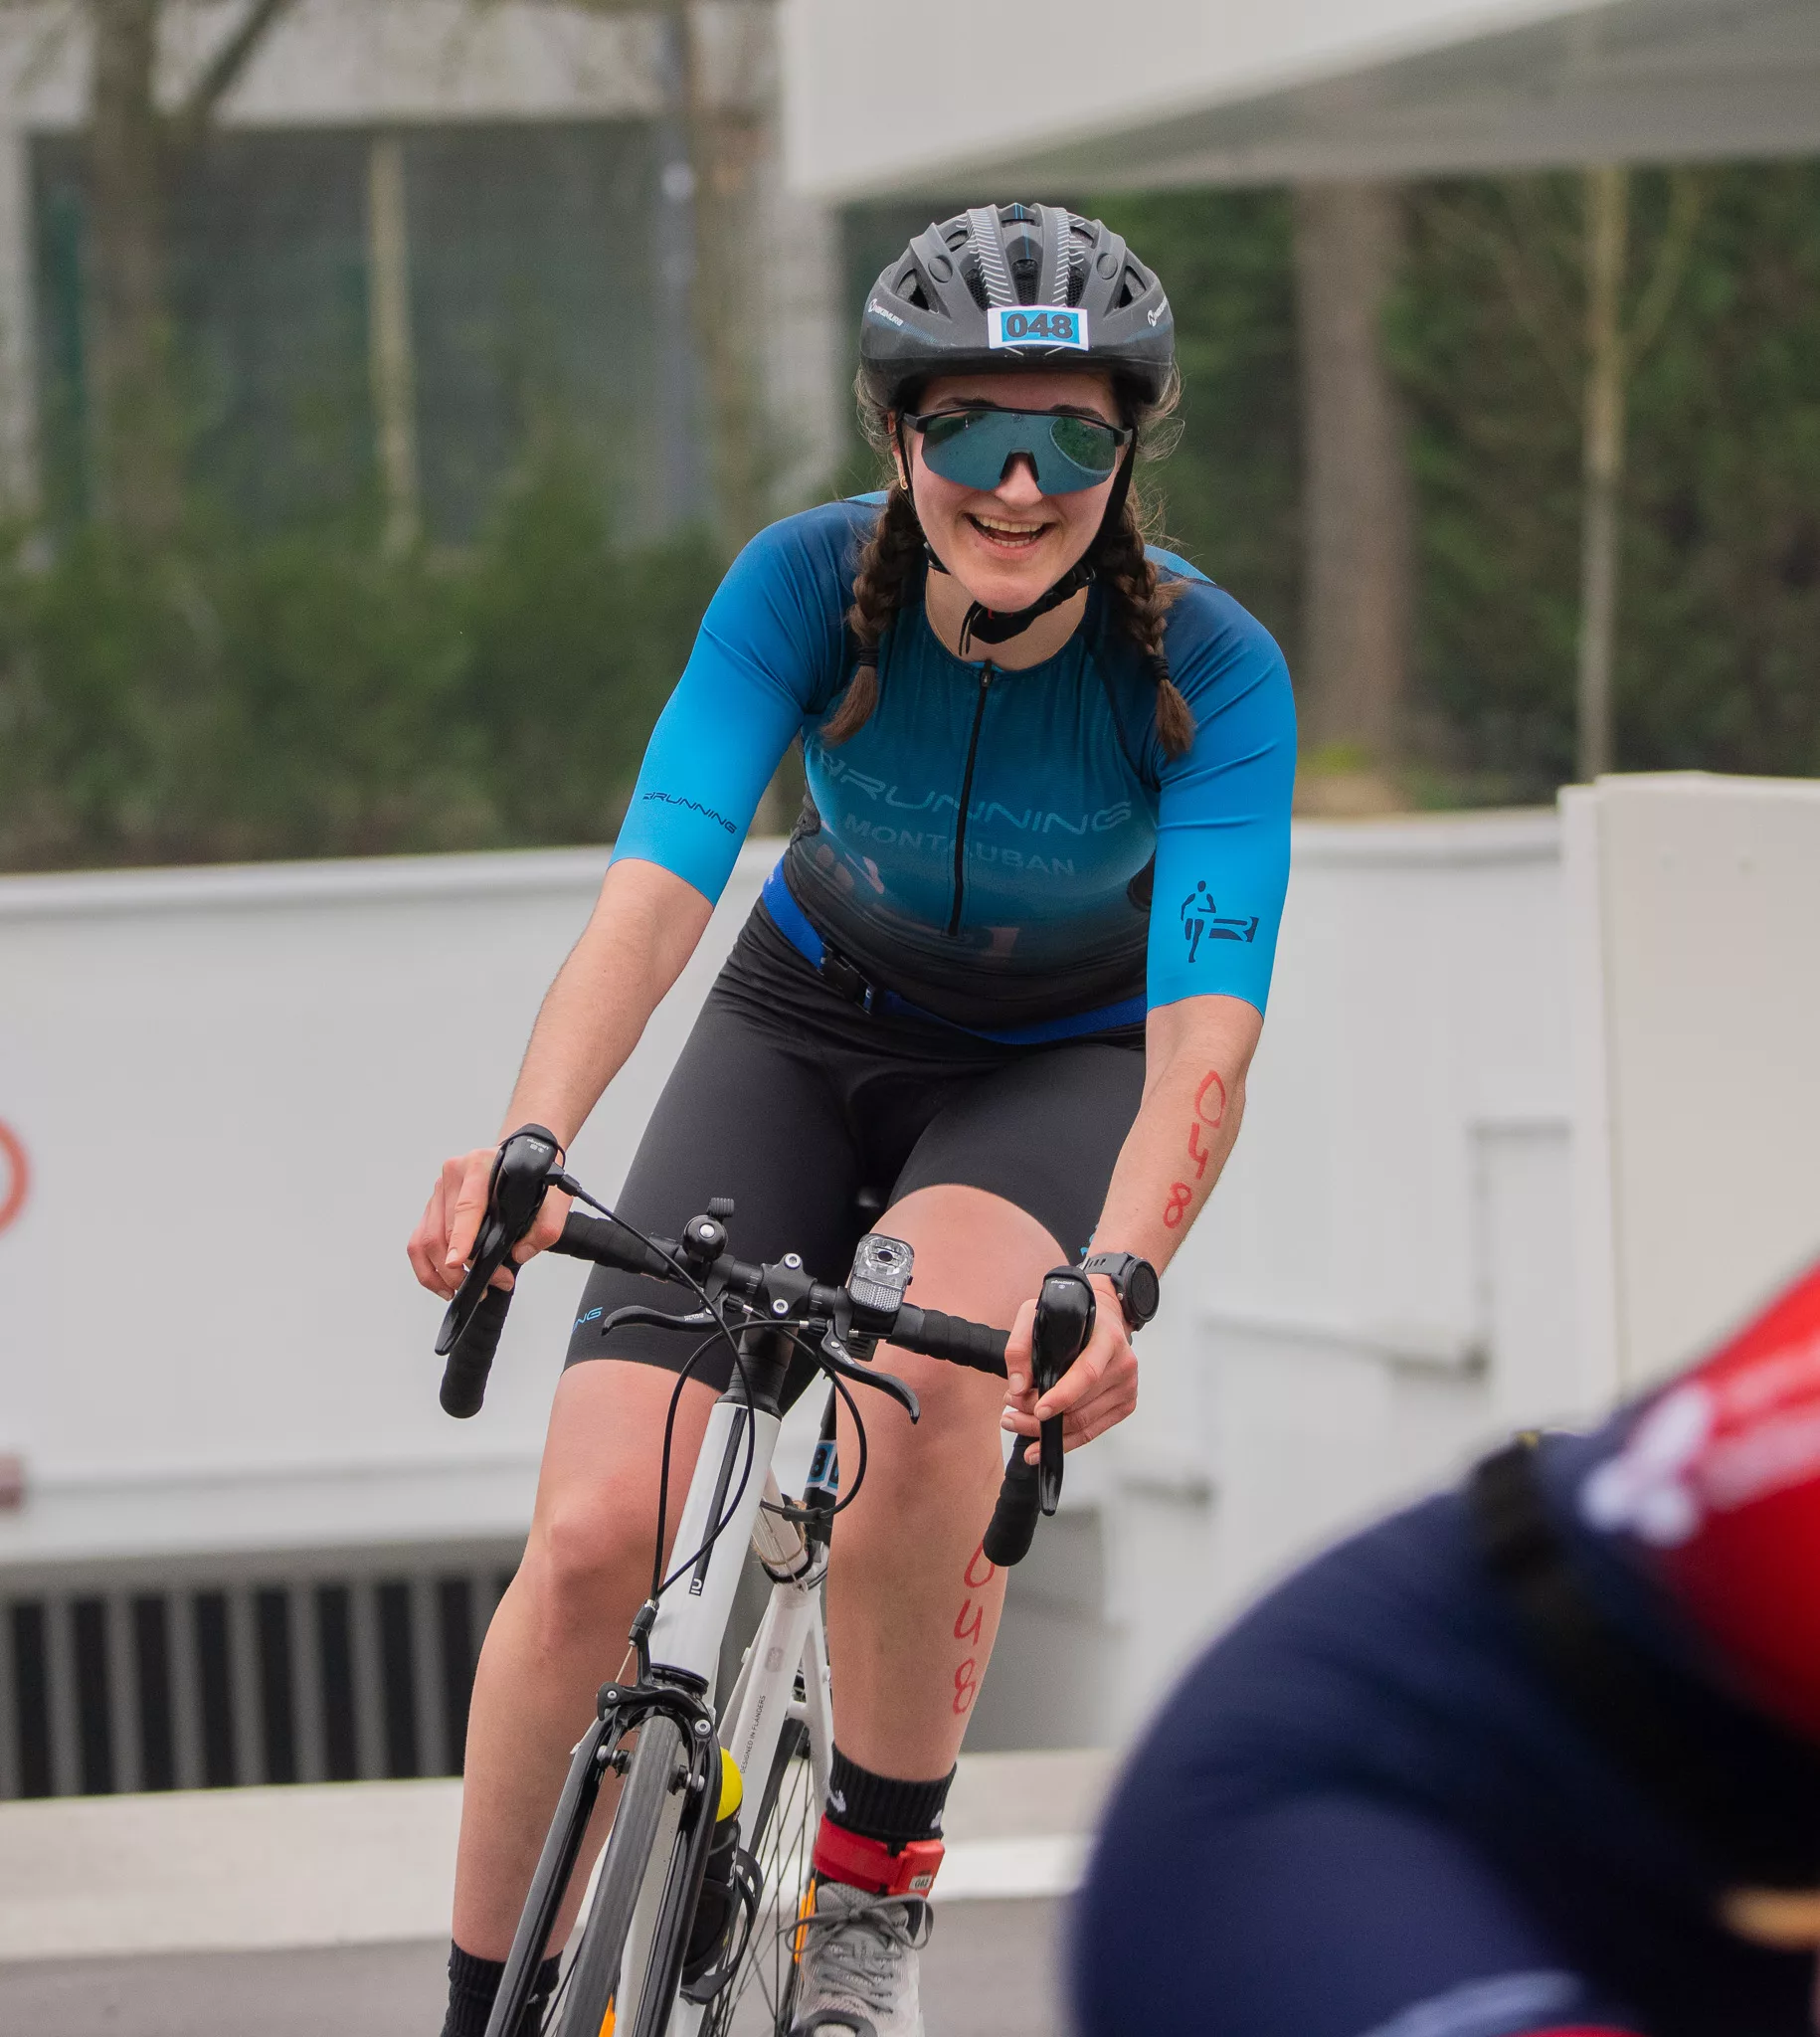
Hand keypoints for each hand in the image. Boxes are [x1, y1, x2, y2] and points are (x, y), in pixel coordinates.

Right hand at [406, 1143, 571, 1299]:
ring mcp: (439, 1192)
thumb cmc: (532, 1176)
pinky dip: (428, 1268)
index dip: (462, 1238)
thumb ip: (546, 1227)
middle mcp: (453, 1176)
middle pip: (443, 1231)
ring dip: (441, 1273)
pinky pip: (419, 1242)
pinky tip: (444, 1284)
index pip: (466, 1207)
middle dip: (462, 1267)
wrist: (520, 1157)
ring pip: (425, 1240)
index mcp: (479, 1166)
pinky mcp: (432, 1208)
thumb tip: (519, 1254)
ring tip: (463, 1289)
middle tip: (493, 1283)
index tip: (458, 1261)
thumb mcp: (553, 1198)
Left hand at [1000, 1274, 1137, 1462]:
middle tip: (1011, 1415)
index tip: (1039, 1410)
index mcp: (1108, 1338)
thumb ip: (1020, 1346)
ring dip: (1047, 1431)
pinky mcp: (1125, 1404)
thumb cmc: (1073, 1317)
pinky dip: (1066, 1441)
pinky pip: (1092, 1432)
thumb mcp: (1038, 1314)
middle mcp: (1123, 1364)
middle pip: (1080, 1406)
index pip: (1087, 1373)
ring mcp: (1127, 1387)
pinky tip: (1042, 1441)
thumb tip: (1018, 1387)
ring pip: (1084, 1424)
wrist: (1104, 1318)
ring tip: (1019, 1423)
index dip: (1062, 1396)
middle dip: (1039, 1418)